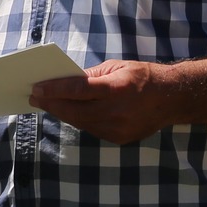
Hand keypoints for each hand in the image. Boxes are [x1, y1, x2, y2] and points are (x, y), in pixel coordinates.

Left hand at [28, 60, 171, 144]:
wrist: (171, 99)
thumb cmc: (142, 77)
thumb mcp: (117, 67)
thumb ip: (91, 76)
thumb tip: (66, 81)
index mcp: (116, 88)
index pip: (78, 90)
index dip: (54, 90)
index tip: (36, 89)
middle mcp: (116, 111)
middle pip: (75, 111)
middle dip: (52, 104)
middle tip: (34, 98)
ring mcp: (118, 128)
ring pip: (80, 122)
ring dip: (62, 113)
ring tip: (48, 104)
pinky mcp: (119, 138)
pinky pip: (92, 129)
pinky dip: (79, 120)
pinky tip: (68, 112)